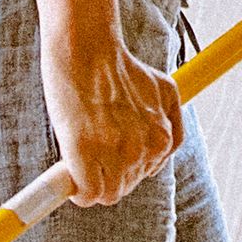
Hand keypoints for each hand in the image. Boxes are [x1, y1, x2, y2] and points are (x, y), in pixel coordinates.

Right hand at [40, 24, 185, 206]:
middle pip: (125, 186)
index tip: (107, 155)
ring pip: (106, 194)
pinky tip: (69, 173)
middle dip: (107, 173)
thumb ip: (171, 121)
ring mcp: (115, 153)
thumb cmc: (119, 66)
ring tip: (79, 155)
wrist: (87, 48)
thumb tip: (160, 151)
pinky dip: (77, 190)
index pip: (145, 173)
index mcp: (163, 139)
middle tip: (90, 149)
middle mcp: (144, 150)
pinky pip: (85, 193)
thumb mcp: (165, 90)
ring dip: (91, 182)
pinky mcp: (84, 153)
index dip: (122, 165)